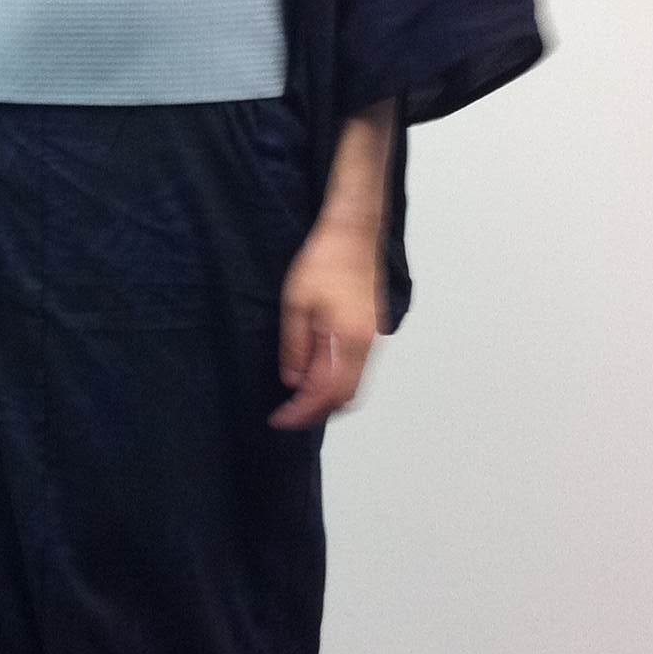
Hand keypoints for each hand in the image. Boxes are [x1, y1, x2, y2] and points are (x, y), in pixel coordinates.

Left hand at [267, 215, 386, 429]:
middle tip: (287, 415)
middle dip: (316, 412)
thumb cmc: (323, 261)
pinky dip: (337, 382)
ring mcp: (373, 339)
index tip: (279, 419)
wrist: (353, 234)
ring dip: (327, 399)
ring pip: (354, 386)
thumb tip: (293, 381)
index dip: (302, 412)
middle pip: (346, 397)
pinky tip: (315, 377)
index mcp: (349, 340)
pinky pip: (356, 370)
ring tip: (298, 401)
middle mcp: (367, 345)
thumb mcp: (296, 304)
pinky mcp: (371, 331)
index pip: (327, 392)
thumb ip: (295, 347)